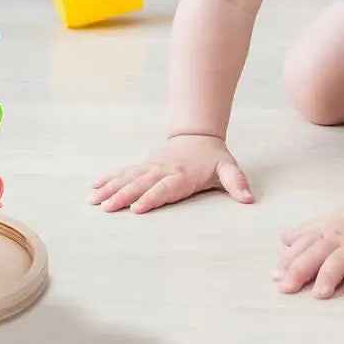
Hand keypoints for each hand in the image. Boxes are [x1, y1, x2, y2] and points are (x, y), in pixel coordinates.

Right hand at [90, 134, 254, 212]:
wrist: (197, 135)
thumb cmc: (213, 157)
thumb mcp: (228, 168)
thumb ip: (236, 182)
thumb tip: (248, 199)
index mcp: (182, 174)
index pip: (165, 188)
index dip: (151, 198)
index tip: (137, 208)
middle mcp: (163, 170)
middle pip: (141, 184)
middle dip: (124, 196)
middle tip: (108, 208)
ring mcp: (151, 166)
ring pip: (128, 177)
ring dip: (111, 188)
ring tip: (94, 200)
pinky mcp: (144, 165)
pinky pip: (124, 172)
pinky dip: (109, 178)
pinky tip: (94, 186)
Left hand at [272, 200, 343, 298]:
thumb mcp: (327, 222)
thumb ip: (306, 232)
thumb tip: (282, 239)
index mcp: (325, 231)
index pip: (303, 247)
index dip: (288, 261)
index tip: (276, 278)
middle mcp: (339, 238)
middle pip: (316, 254)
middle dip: (300, 271)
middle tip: (286, 288)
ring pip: (340, 261)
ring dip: (328, 277)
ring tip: (318, 295)